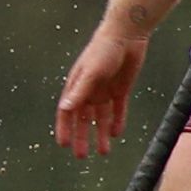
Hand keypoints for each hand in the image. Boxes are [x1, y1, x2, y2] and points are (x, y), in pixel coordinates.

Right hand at [55, 21, 147, 157]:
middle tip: (81, 156)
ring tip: (103, 152)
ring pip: (101, 118)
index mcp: (76, 86)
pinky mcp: (121, 90)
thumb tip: (65, 108)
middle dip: (82, 137)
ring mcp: (104, 91)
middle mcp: (88, 91)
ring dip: (100, 134)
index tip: (63, 144)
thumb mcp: (90, 72)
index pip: (67, 112)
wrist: (127, 34)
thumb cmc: (103, 50)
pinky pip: (118, 110)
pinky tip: (116, 134)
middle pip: (83, 119)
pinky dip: (117, 122)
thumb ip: (79, 91)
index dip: (64, 128)